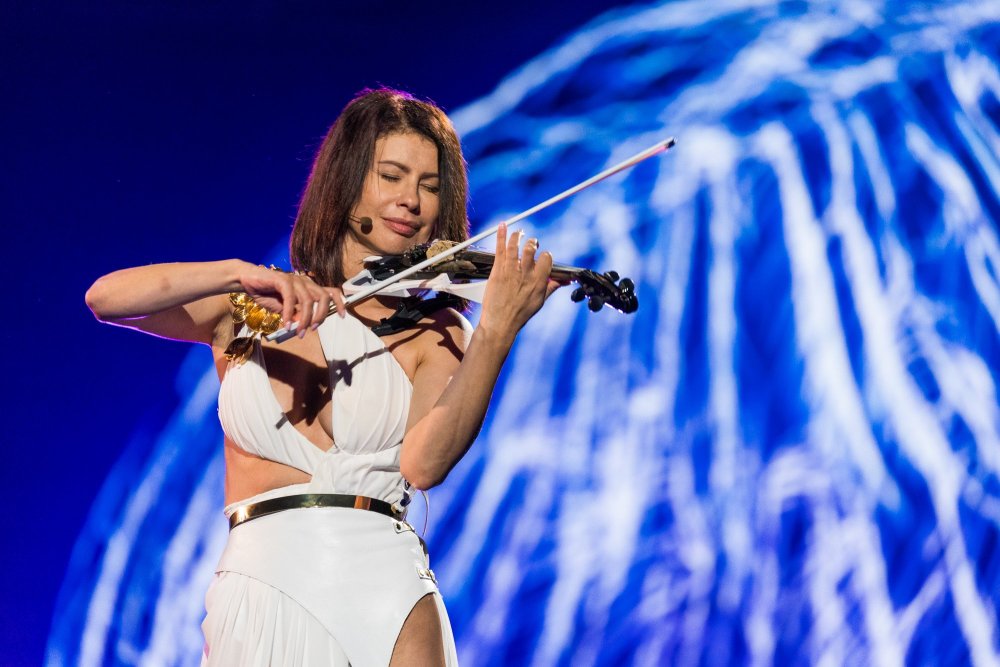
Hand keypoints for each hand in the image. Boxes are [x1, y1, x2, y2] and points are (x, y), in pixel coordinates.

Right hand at [239, 264, 345, 335]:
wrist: (247, 281)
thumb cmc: (266, 294)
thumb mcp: (284, 309)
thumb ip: (295, 314)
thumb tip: (302, 324)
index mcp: (308, 287)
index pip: (331, 292)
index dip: (339, 303)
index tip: (342, 316)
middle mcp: (305, 281)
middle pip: (323, 298)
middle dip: (321, 316)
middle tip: (312, 329)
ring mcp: (295, 279)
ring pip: (308, 301)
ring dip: (304, 319)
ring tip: (298, 331)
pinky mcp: (283, 280)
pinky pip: (291, 299)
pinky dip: (289, 313)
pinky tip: (286, 324)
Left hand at [479, 223, 561, 340]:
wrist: (500, 323)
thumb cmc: (520, 314)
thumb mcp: (540, 301)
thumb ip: (551, 287)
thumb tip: (563, 281)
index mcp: (538, 281)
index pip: (546, 259)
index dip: (545, 256)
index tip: (542, 256)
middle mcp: (525, 274)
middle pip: (530, 249)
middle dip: (532, 243)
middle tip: (531, 243)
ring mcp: (510, 271)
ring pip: (514, 246)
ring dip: (517, 236)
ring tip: (519, 232)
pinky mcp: (497, 270)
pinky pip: (499, 249)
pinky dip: (501, 235)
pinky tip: (502, 226)